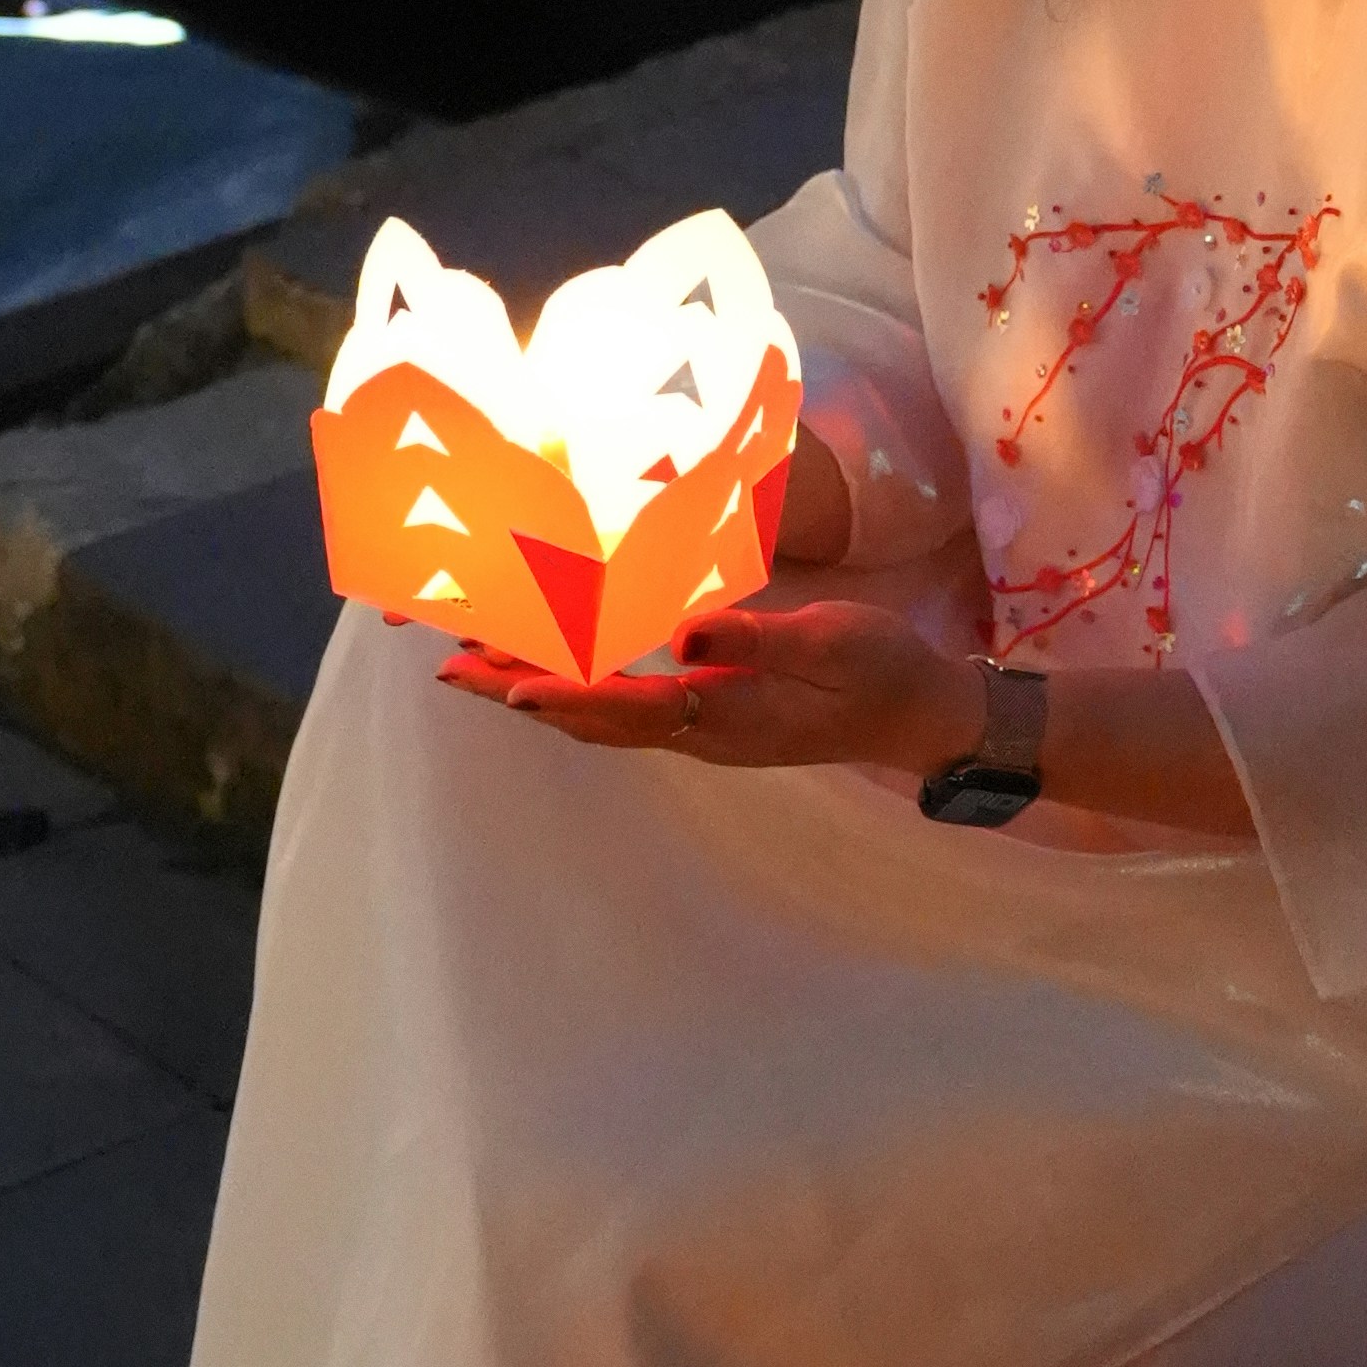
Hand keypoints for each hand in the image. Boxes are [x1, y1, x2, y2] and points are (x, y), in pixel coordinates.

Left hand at [440, 582, 974, 779]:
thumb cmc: (881, 670)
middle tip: (450, 668)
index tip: (510, 686)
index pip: (631, 707)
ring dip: (538, 690)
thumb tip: (687, 635)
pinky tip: (550, 666)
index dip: (570, 695)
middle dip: (521, 692)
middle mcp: (702, 730)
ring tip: (473, 665)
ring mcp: (703, 728)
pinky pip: (624, 707)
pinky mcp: (709, 716)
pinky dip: (575, 686)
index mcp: (729, 713)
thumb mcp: (834, 642)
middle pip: (593, 717)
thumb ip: (761, 639)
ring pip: (601, 715)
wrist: (917, 714)